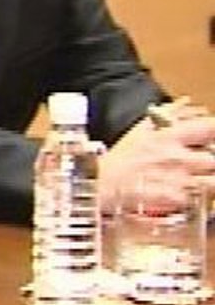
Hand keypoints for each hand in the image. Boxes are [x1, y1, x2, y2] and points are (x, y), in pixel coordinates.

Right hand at [98, 107, 214, 212]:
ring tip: (195, 182)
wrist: (100, 185)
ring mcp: (178, 181)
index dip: (214, 130)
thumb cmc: (119, 160)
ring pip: (213, 183)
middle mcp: (177, 158)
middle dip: (211, 163)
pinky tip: (184, 198)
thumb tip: (185, 102)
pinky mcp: (176, 202)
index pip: (209, 128)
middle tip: (202, 164)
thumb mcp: (140, 130)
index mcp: (168, 136)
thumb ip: (166, 114)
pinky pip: (198, 203)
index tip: (212, 135)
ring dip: (207, 183)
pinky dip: (194, 202)